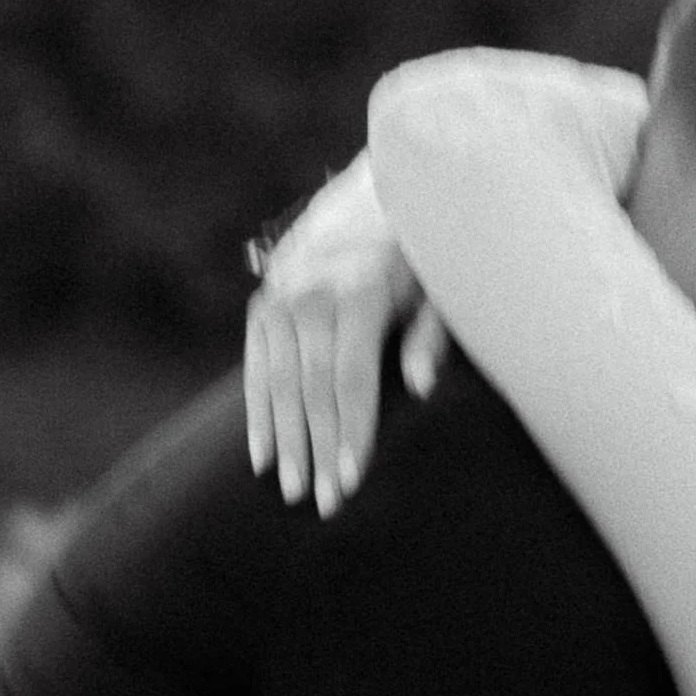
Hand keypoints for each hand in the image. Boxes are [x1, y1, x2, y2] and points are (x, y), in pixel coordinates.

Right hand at [243, 190, 451, 512]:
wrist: (376, 192)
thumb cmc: (423, 254)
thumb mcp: (441, 285)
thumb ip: (430, 335)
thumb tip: (421, 388)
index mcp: (359, 291)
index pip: (351, 378)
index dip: (351, 432)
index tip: (352, 480)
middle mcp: (311, 293)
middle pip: (312, 388)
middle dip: (318, 449)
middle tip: (325, 504)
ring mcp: (281, 296)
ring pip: (278, 383)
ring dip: (285, 442)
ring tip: (293, 493)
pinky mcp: (264, 302)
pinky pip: (254, 367)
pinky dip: (257, 414)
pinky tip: (261, 458)